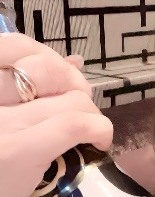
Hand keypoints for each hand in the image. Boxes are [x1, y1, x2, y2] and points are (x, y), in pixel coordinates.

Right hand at [0, 33, 112, 196]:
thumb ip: (20, 90)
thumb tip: (76, 62)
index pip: (12, 45)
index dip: (46, 57)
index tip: (64, 78)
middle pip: (46, 69)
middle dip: (75, 87)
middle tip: (81, 111)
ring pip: (70, 100)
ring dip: (91, 115)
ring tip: (88, 135)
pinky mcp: (17, 151)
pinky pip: (75, 123)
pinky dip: (99, 130)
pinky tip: (99, 144)